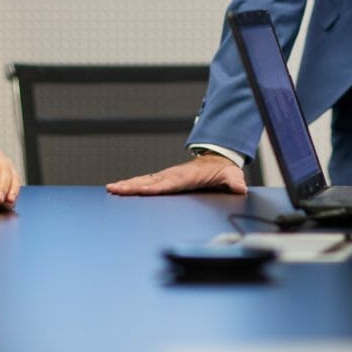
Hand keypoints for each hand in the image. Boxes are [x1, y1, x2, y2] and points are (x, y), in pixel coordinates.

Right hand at [106, 155, 245, 195]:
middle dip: (133, 186)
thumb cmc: (222, 171)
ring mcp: (166, 177)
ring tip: (111, 189)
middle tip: (115, 189)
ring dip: (127, 186)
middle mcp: (173, 175)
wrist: (216, 160)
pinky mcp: (161, 180)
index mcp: (188, 176)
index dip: (158, 187)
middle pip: (151, 181)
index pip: (171, 183)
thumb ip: (235, 183)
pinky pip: (144, 182)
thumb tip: (240, 188)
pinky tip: (116, 190)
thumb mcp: (232, 177)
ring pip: (144, 181)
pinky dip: (129, 186)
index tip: (143, 190)